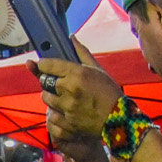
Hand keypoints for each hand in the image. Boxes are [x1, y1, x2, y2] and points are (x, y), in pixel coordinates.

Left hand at [34, 40, 120, 158]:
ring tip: (67, 99)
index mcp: (78, 74)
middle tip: (61, 85)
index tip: (42, 65)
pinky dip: (56, 114)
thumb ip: (82, 53)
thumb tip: (71, 38)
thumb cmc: (109, 93)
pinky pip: (50, 115)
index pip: (47, 65)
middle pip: (44, 82)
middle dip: (49, 82)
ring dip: (52, 98)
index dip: (43, 64)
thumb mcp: (98, 70)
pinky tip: (67, 112)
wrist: (119, 120)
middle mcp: (69, 89)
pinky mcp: (65, 123)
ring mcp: (66, 107)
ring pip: (45, 98)